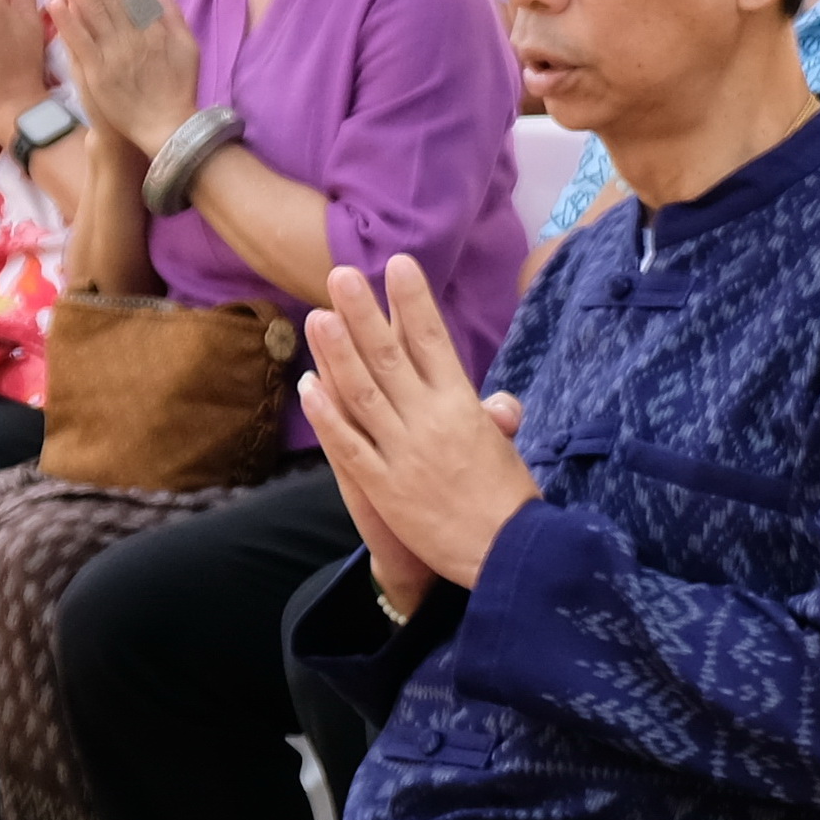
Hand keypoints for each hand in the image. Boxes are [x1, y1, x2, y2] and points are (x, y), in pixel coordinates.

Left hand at [55, 0, 201, 143]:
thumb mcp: (189, 48)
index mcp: (153, 29)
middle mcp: (132, 36)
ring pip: (93, 12)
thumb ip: (174, 17)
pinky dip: (68, 22)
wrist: (167, 128)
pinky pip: (80, 42)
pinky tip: (55, 1)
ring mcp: (113, 53)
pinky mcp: (97, 72)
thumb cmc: (179, 89)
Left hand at [295, 254, 540, 600]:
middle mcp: (430, 421)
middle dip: (365, 314)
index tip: (398, 265)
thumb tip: (497, 401)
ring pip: (362, 394)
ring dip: (337, 354)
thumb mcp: (506, 449)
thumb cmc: (510, 499)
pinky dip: (327, 416)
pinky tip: (308, 387)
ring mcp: (402, 452)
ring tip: (317, 317)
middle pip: (390, 357)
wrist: (506, 554)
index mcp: (464, 405)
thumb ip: (494, 418)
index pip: (434, 341)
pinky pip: (349, 445)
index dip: (413, 302)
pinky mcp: (383, 486)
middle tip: (341, 276)